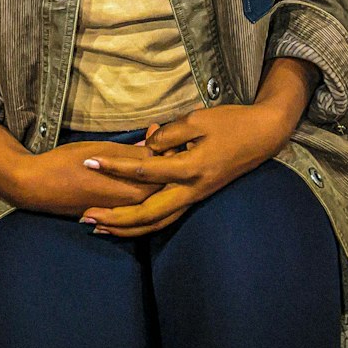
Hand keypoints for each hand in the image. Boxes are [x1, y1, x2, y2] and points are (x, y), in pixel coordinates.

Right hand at [13, 139, 166, 217]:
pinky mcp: (111, 214)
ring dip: (152, 175)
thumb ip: (135, 151)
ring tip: (147, 151)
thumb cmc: (69, 163)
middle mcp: (132, 208)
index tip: (165, 134)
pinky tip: (133, 169)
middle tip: (160, 141)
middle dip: (164, 164)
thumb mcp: (104, 151)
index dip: (171, 151)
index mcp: (134, 191)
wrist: (38, 186)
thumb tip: (156, 139)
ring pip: (149, 195)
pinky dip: (139, 185)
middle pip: (161, 186)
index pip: (166, 173)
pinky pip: (135, 201)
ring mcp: (121, 214)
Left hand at [78, 103, 293, 236]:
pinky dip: (144, 223)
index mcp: (190, 168)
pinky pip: (166, 217)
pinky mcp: (196, 197)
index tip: (90, 161)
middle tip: (86, 218)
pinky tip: (127, 224)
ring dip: (127, 228)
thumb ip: (168, 133)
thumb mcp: (198, 119)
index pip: (144, 170)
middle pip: (147, 214)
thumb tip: (146, 147)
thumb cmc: (230, 123)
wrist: (262, 136)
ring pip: (157, 223)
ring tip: (100, 228)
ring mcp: (195, 197)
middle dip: (115, 218)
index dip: (115, 166)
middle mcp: (191, 190)